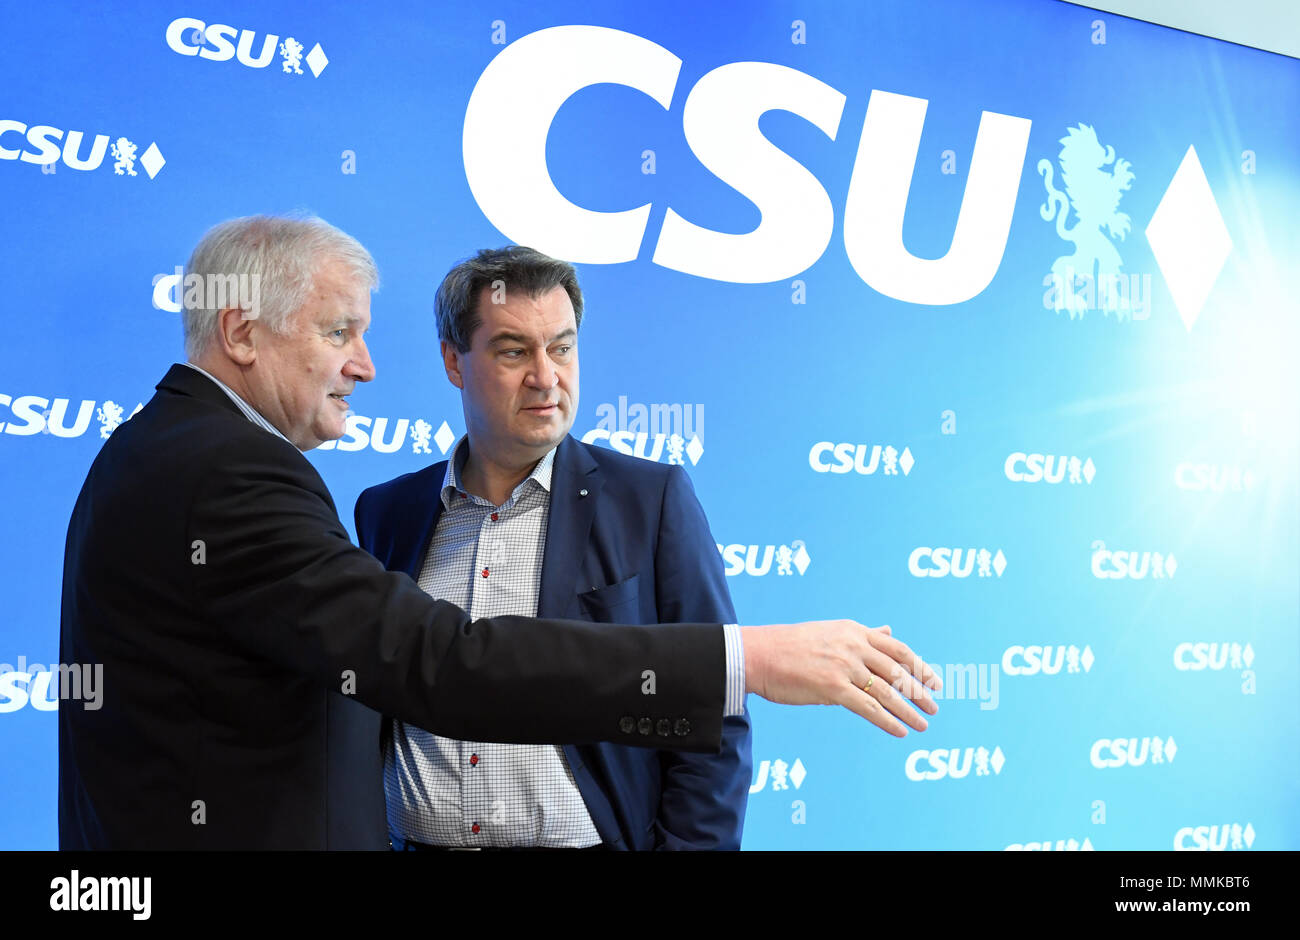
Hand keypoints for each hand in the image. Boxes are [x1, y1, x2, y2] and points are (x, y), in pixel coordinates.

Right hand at [740, 621, 941, 735]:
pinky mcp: (832, 687)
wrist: (758, 655)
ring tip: (923, 724)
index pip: (898, 650)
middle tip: (934, 708)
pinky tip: (900, 731)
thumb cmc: (790, 646)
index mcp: (854, 631)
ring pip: (887, 691)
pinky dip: (888, 721)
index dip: (920, 667)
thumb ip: (862, 635)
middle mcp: (853, 646)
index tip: (935, 682)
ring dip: (909, 710)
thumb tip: (887, 631)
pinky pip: (868, 708)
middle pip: (898, 671)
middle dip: (919, 692)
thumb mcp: (831, 631)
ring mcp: (844, 666)